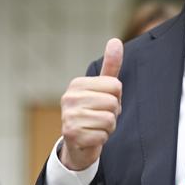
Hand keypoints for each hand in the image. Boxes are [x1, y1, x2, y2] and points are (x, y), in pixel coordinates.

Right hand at [60, 38, 123, 169]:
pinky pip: (103, 135)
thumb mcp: (103, 88)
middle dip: (113, 113)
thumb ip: (111, 66)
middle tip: (100, 116)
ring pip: (110, 119)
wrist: (79, 143)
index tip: (104, 102)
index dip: (116, 97)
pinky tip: (92, 137)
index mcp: (77, 84)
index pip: (116, 86)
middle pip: (113, 102)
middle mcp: (69, 98)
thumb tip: (115, 40)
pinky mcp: (71, 134)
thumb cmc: (94, 111)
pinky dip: (102, 138)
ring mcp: (68, 116)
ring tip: (96, 126)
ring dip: (109, 127)